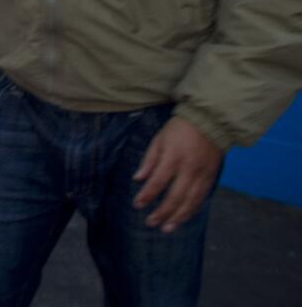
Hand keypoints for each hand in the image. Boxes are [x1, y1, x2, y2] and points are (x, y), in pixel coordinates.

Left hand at [132, 116, 222, 232]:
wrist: (210, 122)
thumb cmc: (179, 130)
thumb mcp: (159, 139)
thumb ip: (149, 160)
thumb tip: (138, 179)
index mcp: (173, 157)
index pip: (158, 181)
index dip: (147, 195)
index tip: (137, 204)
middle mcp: (189, 169)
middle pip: (175, 196)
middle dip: (162, 212)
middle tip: (150, 223)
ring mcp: (203, 175)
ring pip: (191, 202)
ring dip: (178, 217)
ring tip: (167, 228)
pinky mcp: (212, 178)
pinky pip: (201, 198)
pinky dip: (192, 210)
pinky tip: (183, 218)